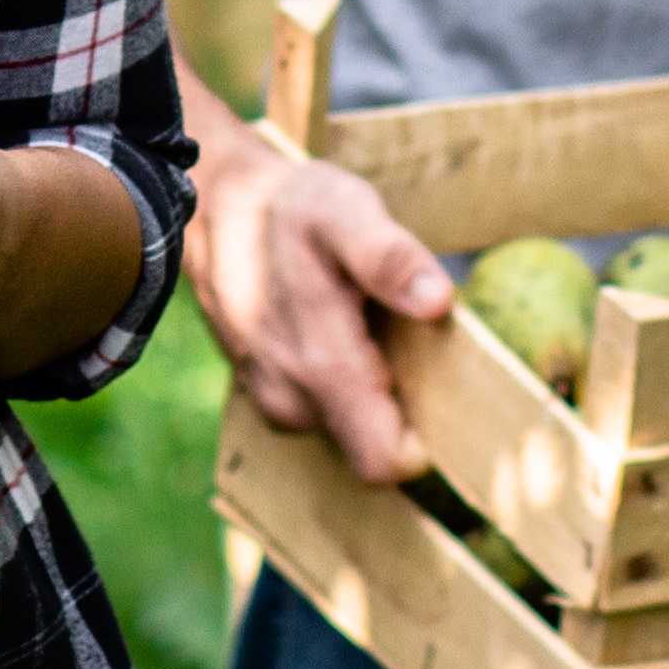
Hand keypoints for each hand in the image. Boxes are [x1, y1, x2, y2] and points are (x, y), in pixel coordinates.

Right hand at [183, 67, 449, 483]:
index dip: (428, 440)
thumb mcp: (343, 210)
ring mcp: (276, 402)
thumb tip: (437, 303)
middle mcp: (293, 401)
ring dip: (374, 386)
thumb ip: (388, 257)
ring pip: (352, 426)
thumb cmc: (292, 208)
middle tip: (412, 337)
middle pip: (377, 444)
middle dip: (406, 405)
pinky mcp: (269, 395)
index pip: (385, 461)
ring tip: (372, 323)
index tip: (452, 389)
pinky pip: (325, 409)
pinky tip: (342, 328)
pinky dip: (345, 379)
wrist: (216, 207)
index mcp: (321, 368)